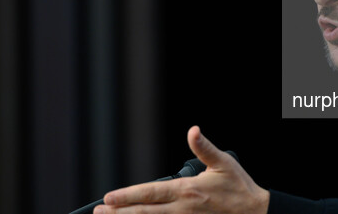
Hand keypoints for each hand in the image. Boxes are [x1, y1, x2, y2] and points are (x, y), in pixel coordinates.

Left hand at [94, 126, 269, 212]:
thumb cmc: (239, 187)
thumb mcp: (223, 162)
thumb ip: (204, 147)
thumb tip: (193, 130)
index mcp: (188, 190)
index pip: (151, 193)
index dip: (127, 196)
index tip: (108, 197)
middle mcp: (182, 210)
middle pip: (144, 212)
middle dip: (119, 213)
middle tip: (98, 212)